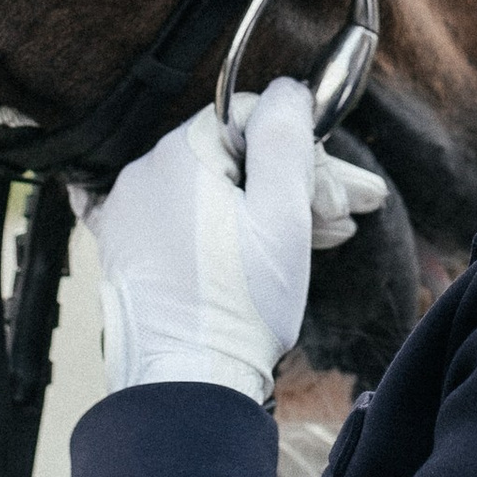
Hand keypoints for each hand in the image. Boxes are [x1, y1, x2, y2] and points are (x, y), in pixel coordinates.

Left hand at [77, 78, 389, 405]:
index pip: (253, 119)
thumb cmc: (239, 307)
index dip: (303, 151)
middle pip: (236, 157)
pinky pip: (186, 220)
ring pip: (216, 191)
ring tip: (323, 240)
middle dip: (298, 183)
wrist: (187, 386)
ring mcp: (130, 215)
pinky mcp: (129, 251)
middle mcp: (144, 175)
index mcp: (179, 155)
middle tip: (346, 216)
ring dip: (271, 210)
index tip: (338, 193)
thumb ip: (286, 138)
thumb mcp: (282, 215)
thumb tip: (288, 90)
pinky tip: (260, 240)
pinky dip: (226, 228)